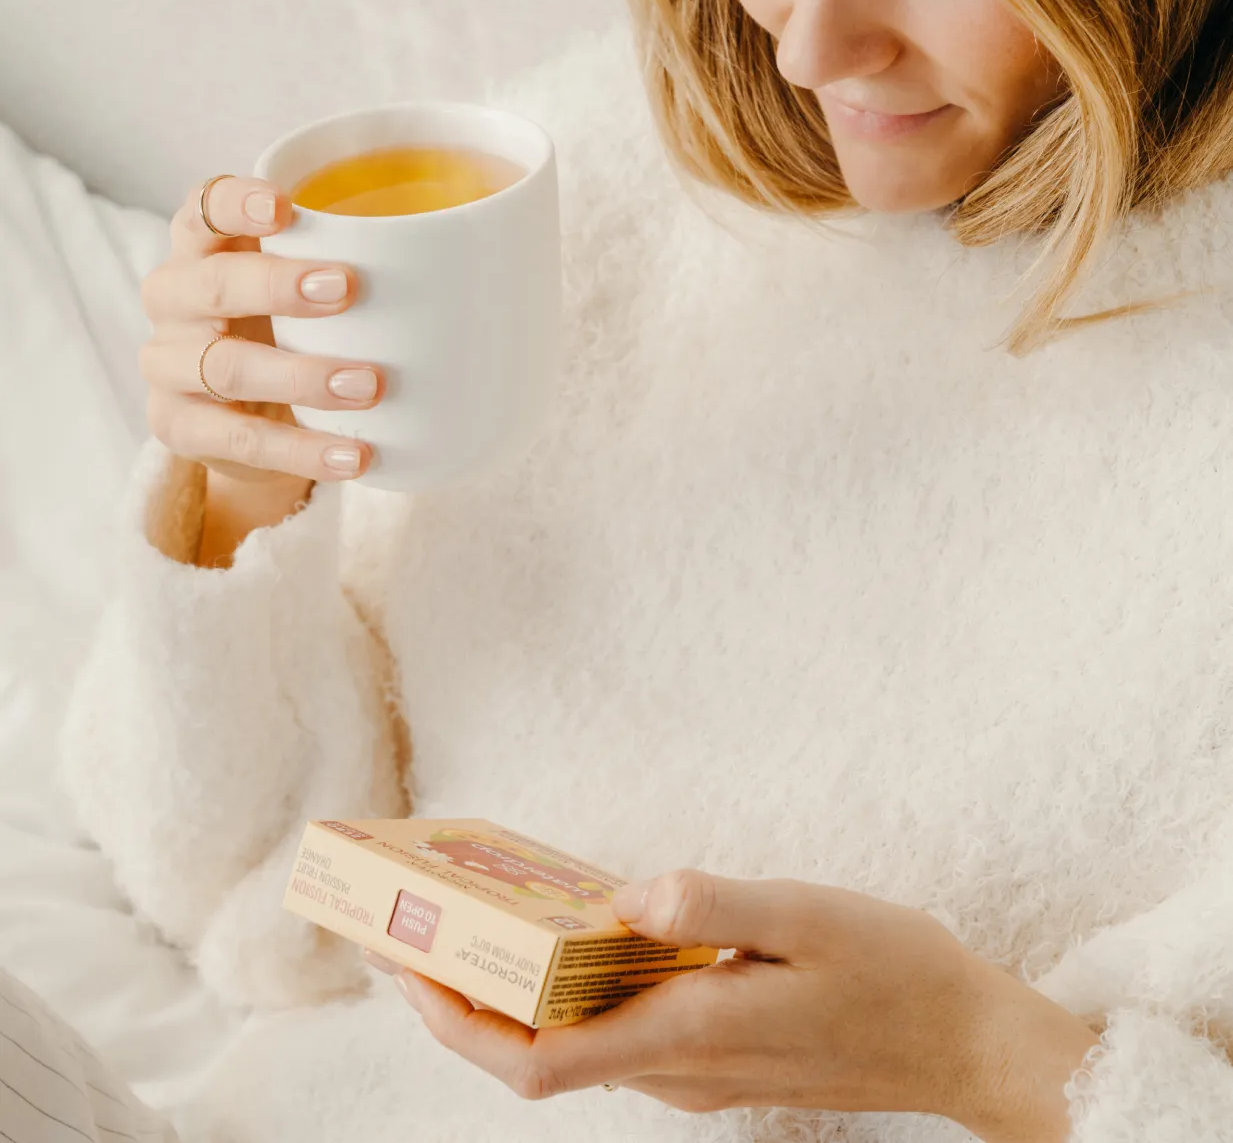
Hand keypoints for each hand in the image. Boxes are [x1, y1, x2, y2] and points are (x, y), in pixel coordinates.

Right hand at [140, 175, 384, 487]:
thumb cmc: (289, 326)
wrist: (249, 417)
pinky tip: (353, 454)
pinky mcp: (176, 425)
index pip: (203, 208)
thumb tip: (475, 252)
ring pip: (225, 366)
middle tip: (349, 289)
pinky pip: (237, 439)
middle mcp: (174, 297)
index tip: (285, 207)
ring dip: (302, 375)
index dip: (236, 203)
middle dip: (279, 285)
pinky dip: (300, 450)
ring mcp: (167, 364)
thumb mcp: (308, 285)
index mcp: (202, 245)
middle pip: (213, 284)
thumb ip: (355, 259)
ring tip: (370, 386)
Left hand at [371, 870, 1099, 1135]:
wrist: (962, 1042)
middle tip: (412, 936)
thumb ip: (714, 905)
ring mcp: (697, 1072)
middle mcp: (677, 1069)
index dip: (454, 1024)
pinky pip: (616, 1036)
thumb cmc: (893, 973)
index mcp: (686, 1035)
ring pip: (572, 1049)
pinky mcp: (717, 1059)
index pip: (534, 1061)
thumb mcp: (808, 915)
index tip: (402, 971)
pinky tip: (578, 940)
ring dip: (511, 1001)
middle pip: (535, 1059)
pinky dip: (570, 997)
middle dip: (461, 1007)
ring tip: (478, 927)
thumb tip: (625, 896)